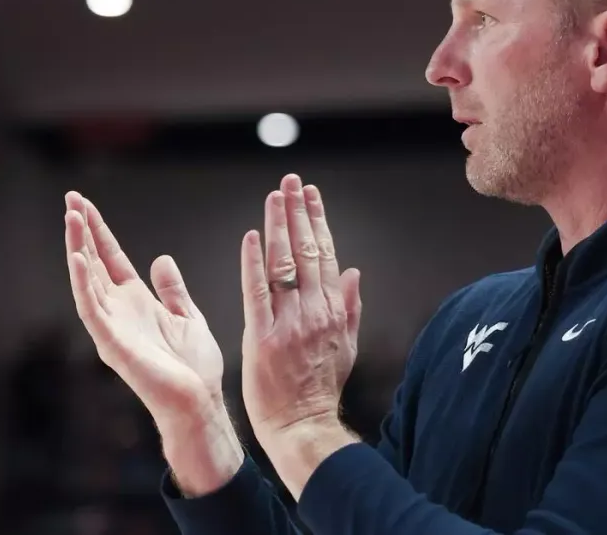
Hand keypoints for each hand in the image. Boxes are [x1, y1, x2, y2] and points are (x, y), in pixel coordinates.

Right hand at [63, 191, 224, 422]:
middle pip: (94, 263)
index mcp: (137, 302)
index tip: (85, 204)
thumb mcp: (187, 316)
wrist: (199, 402)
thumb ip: (172, 289)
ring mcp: (112, 326)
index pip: (111, 259)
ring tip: (71, 218)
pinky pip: (91, 309)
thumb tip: (160, 259)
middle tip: (71, 199)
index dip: (99, 232)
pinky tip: (78, 259)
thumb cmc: (194, 367)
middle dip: (82, 232)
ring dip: (78, 249)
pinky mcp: (112, 344)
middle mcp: (119, 311)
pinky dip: (83, 284)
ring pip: (87, 280)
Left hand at [238, 175, 362, 443]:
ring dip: (279, 226)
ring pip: (284, 264)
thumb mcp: (346, 346)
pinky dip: (253, 263)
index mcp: (333, 310)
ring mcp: (289, 323)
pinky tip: (252, 237)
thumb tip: (355, 271)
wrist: (303, 425)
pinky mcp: (263, 337)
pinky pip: (257, 293)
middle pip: (306, 251)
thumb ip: (350, 307)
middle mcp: (314, 311)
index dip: (317, 221)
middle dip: (298, 212)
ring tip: (275, 196)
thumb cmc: (321, 388)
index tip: (310, 195)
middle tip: (291, 181)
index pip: (326, 254)